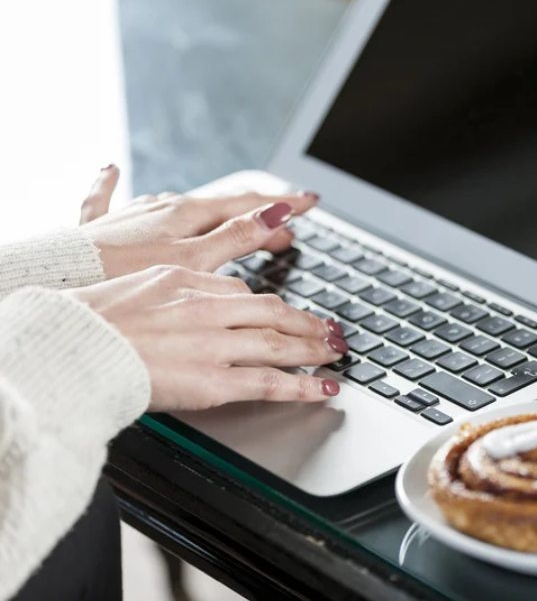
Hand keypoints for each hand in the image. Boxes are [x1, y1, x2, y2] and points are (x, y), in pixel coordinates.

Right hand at [67, 265, 349, 410]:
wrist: (70, 346)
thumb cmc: (88, 319)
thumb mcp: (135, 285)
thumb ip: (172, 290)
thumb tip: (198, 296)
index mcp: (186, 279)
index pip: (242, 292)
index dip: (270, 306)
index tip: (284, 312)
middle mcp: (206, 306)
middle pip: (272, 310)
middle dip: (306, 321)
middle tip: (330, 329)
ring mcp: (213, 343)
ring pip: (278, 342)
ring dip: (313, 348)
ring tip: (335, 353)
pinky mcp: (212, 380)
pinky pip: (268, 382)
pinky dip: (302, 385)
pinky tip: (324, 388)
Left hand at [79, 165, 318, 278]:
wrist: (57, 280)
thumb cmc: (123, 275)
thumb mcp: (193, 262)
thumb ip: (237, 238)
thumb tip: (277, 216)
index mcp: (188, 213)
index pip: (248, 204)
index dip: (283, 205)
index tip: (312, 203)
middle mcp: (161, 207)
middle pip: (219, 206)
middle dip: (256, 214)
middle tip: (286, 230)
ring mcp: (131, 215)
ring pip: (178, 206)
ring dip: (209, 211)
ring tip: (227, 217)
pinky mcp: (98, 228)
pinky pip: (109, 198)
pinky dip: (113, 185)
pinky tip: (110, 168)